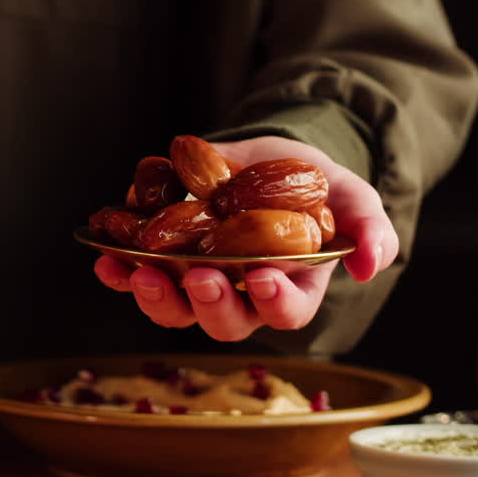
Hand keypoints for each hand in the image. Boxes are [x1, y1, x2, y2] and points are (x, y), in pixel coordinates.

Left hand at [93, 136, 397, 340]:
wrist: (267, 156)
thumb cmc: (314, 185)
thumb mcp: (351, 196)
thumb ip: (369, 228)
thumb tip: (371, 264)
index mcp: (292, 288)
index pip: (287, 311)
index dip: (276, 302)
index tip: (264, 278)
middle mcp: (243, 296)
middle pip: (226, 320)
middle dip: (211, 303)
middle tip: (201, 276)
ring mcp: (199, 282)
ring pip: (177, 309)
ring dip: (155, 297)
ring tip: (139, 272)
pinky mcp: (165, 262)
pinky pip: (139, 277)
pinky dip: (120, 272)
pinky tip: (105, 258)